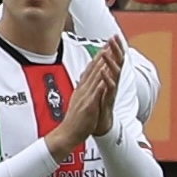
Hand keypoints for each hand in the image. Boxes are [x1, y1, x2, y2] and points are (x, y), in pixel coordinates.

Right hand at [45, 37, 122, 158]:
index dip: (98, 57)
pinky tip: (104, 76)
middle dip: (101, 56)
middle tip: (108, 42)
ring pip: (94, 78)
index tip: (105, 46)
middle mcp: (83, 90)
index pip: (90, 70)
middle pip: (92, 70)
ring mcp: (85, 97)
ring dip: (100, 65)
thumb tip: (87, 82)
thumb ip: (84, 90)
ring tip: (107, 53)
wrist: (68, 133)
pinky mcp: (88, 106)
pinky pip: (95, 94)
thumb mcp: (80, 101)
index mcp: (82, 89)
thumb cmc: (76, 120)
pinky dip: (99, 84)